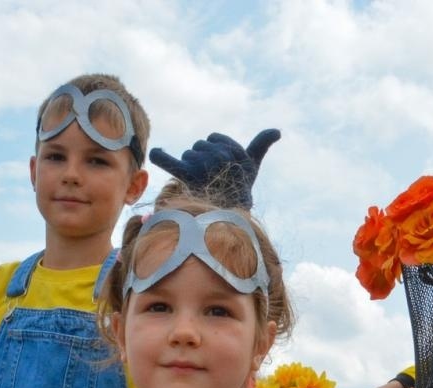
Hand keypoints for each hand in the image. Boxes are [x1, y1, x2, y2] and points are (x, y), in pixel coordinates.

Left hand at [148, 129, 279, 209]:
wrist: (229, 211)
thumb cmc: (238, 185)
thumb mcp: (252, 164)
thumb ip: (261, 145)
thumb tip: (278, 131)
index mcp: (232, 154)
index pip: (214, 137)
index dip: (216, 146)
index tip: (222, 163)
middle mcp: (215, 160)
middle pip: (201, 145)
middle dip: (204, 155)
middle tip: (212, 175)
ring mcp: (200, 169)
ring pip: (190, 153)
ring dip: (193, 162)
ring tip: (204, 179)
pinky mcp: (186, 177)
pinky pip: (170, 162)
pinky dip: (161, 157)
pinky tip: (155, 152)